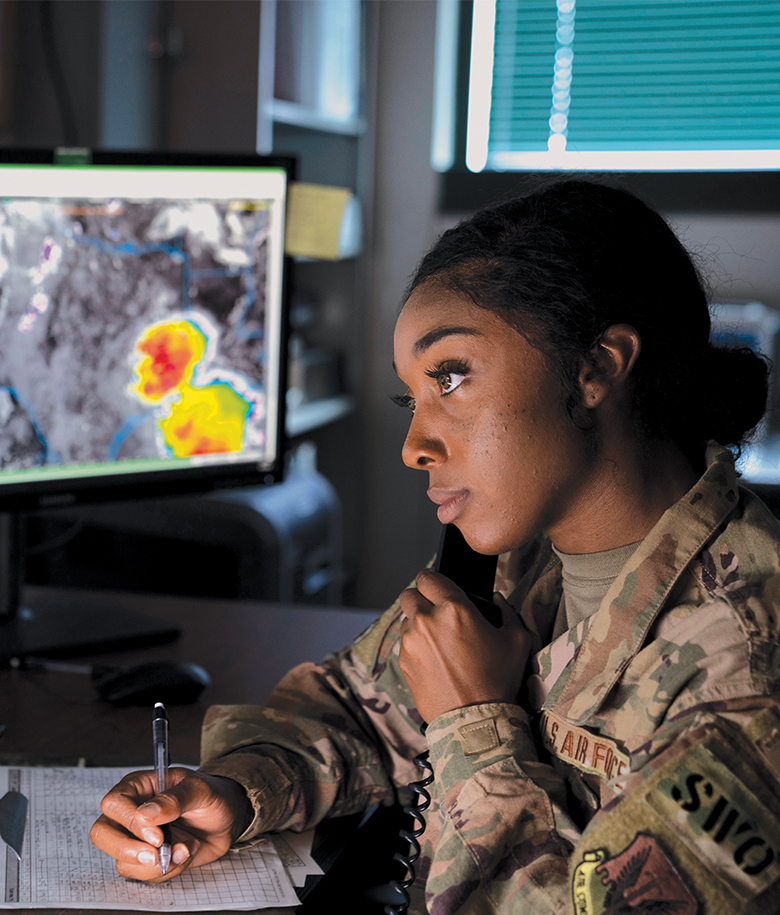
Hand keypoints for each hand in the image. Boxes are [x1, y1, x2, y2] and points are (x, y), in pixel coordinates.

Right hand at [89, 768, 252, 881]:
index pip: (114, 804)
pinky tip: (186, 852)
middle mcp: (132, 812)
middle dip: (128, 850)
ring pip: (123, 861)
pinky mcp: (148, 859)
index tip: (157, 835)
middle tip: (157, 854)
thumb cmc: (212, 795)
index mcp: (139, 786)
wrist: (228, 818)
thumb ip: (175, 799)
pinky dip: (168, 869)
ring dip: (158, 862)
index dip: (130, 822)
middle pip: (103, 834)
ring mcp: (137, 838)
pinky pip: (144, 874)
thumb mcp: (200, 789)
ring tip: (187, 846)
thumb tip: (145, 814)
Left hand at [398, 568, 531, 723]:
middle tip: (437, 611)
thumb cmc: (497, 680)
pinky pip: (405, 643)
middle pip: (409, 593)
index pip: (428, 576)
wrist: (474, 721)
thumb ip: (508, 612)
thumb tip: (498, 600)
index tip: (437, 585)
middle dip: (421, 598)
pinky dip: (415, 645)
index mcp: (454, 608)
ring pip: (406, 619)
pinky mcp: (404, 662)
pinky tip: (434, 659)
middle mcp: (426, 620)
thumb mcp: (517, 641)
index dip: (432, 579)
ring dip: (418, 623)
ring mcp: (411, 642)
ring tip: (438, 641)